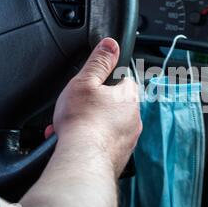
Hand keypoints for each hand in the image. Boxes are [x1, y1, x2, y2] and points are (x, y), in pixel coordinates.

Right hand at [48, 38, 141, 176]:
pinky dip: (94, 142)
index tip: (97, 83)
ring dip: (94, 124)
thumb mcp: (86, 81)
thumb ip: (99, 61)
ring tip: (73, 127)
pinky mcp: (120, 157)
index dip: (109, 79)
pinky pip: (107, 144)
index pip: (126, 80)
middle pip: (117, 104)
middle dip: (98, 104)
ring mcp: (128, 140)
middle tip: (80, 107)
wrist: (82, 161)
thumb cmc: (83, 122)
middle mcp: (134, 119)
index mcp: (129, 98)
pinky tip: (77, 143)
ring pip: (111, 125)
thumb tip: (111, 44)